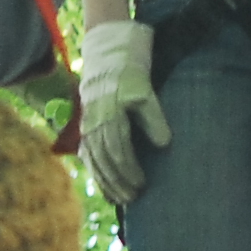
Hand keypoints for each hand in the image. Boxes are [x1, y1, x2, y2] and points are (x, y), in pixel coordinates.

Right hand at [78, 21, 173, 207]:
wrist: (108, 52)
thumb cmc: (131, 70)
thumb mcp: (146, 91)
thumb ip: (153, 118)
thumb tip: (164, 145)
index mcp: (110, 113)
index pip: (118, 150)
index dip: (130, 170)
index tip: (143, 184)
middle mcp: (94, 121)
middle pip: (105, 159)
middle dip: (118, 181)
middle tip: (134, 197)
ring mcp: (87, 123)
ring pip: (94, 159)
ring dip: (106, 181)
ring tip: (120, 198)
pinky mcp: (85, 124)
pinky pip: (87, 154)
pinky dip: (95, 172)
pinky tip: (103, 185)